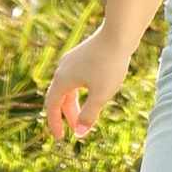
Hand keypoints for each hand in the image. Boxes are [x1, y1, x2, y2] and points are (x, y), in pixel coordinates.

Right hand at [43, 26, 132, 143]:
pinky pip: (76, 78)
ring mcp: (72, 60)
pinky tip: (94, 93)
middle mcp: (63, 69)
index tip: (60, 137)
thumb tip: (79, 133)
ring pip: (69, 87)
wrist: (119, 33)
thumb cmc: (109, 65)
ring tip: (86, 116)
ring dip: (75, 103)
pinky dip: (81, 91)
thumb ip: (89, 115)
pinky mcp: (83, 54)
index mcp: (62, 80)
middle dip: (68, 115)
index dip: (55, 123)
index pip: (51, 106)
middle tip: (78, 131)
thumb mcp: (100, 95)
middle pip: (60, 97)